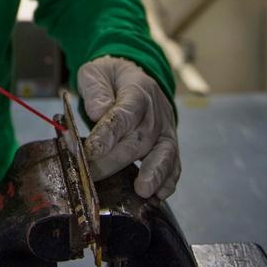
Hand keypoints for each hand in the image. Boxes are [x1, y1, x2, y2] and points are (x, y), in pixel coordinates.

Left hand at [77, 55, 179, 199]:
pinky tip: (159, 195)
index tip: (92, 150)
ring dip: (154, 173)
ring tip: (143, 191)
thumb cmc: (110, 77)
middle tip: (93, 174)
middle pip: (139, 139)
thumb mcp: (96, 71)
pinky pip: (174, 163)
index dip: (109, 133)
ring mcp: (165, 129)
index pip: (125, 114)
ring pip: (164, 153)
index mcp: (137, 90)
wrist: (134, 74)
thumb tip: (98, 112)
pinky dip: (168, 180)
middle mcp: (156, 111)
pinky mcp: (169, 143)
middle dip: (116, 159)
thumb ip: (96, 90)